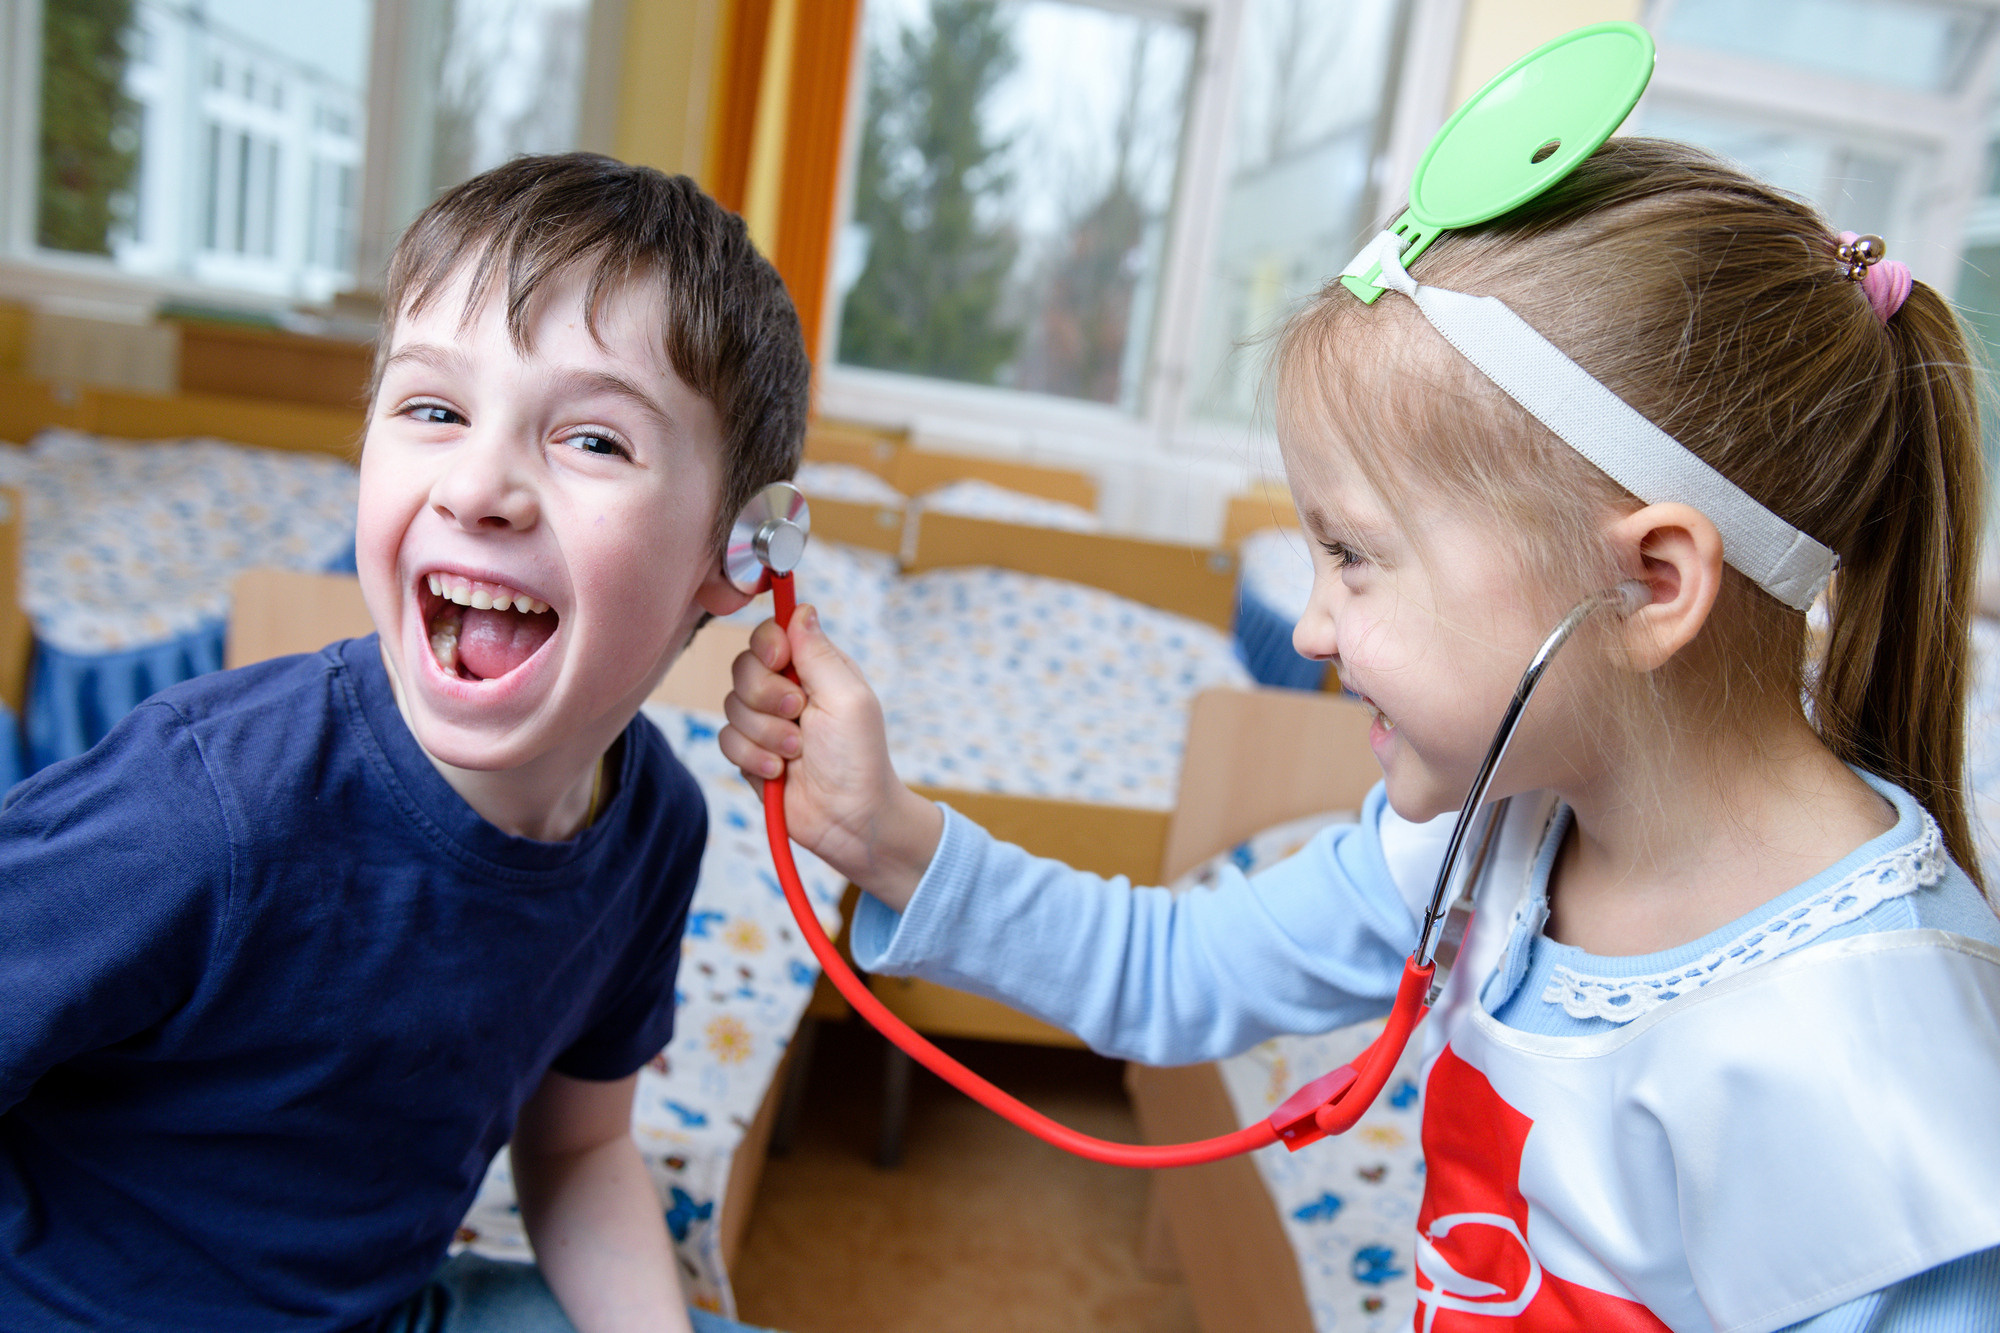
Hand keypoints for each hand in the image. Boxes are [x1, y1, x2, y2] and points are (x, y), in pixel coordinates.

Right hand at [719, 605, 940, 908]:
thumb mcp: (848, 698)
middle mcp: (787, 689)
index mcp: (815, 668)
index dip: (768, 644)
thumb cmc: (860, 759)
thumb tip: (802, 609)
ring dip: (765, 733)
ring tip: (797, 753)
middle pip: (743, 667)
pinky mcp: (751, 754)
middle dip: (766, 696)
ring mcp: (766, 722)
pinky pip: (726, 740)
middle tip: (798, 715)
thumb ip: (819, 653)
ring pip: (731, 706)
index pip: (771, 634)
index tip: (779, 659)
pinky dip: (753, 757)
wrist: (851, 820)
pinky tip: (780, 772)